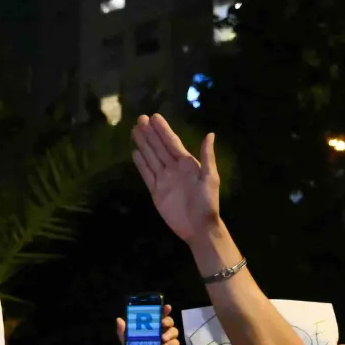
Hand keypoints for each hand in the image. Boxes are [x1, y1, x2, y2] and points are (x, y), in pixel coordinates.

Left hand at [115, 304, 180, 344]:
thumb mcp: (127, 342)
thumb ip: (123, 332)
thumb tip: (119, 320)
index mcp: (153, 326)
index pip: (160, 315)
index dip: (164, 310)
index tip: (166, 307)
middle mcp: (162, 331)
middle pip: (170, 321)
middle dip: (168, 320)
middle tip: (162, 323)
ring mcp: (168, 340)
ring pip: (174, 331)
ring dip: (169, 333)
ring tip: (162, 338)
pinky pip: (176, 343)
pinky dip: (171, 343)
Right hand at [132, 114, 220, 242]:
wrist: (199, 228)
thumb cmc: (208, 203)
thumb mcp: (210, 178)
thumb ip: (208, 156)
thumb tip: (210, 134)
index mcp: (188, 164)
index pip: (172, 143)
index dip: (163, 130)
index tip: (154, 117)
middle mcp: (174, 169)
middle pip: (159, 148)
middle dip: (150, 134)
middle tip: (140, 119)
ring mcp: (164, 180)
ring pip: (151, 158)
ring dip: (143, 145)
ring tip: (134, 131)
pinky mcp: (157, 192)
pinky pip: (147, 175)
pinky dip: (141, 165)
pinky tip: (135, 153)